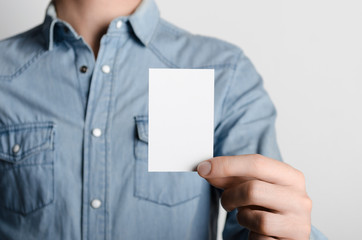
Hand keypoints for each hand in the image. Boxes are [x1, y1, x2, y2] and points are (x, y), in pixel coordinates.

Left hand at [197, 154, 311, 239]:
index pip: (257, 163)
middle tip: (225, 202)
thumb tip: (205, 169)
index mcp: (291, 177)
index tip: (203, 168)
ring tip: (246, 216)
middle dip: (230, 195)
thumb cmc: (268, 207)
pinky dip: (252, 235)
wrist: (287, 235)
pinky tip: (257, 232)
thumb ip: (232, 177)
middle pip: (253, 189)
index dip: (226, 165)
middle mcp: (300, 198)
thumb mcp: (253, 187)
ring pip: (256, 218)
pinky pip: (261, 238)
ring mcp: (299, 223)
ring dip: (242, 217)